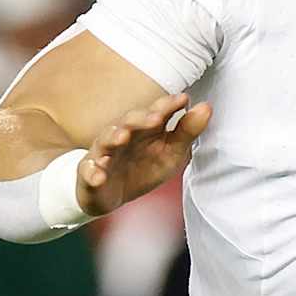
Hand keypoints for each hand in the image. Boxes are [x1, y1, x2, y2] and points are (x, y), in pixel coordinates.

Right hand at [77, 93, 212, 214]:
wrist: (110, 196)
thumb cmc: (143, 168)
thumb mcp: (170, 153)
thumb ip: (187, 132)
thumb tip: (206, 107)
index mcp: (144, 129)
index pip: (156, 111)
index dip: (167, 105)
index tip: (183, 99)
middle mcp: (122, 135)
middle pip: (130, 122)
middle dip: (141, 119)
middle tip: (156, 119)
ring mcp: (103, 154)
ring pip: (105, 141)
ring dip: (113, 137)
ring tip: (122, 137)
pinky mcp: (89, 174)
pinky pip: (88, 173)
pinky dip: (92, 173)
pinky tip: (97, 175)